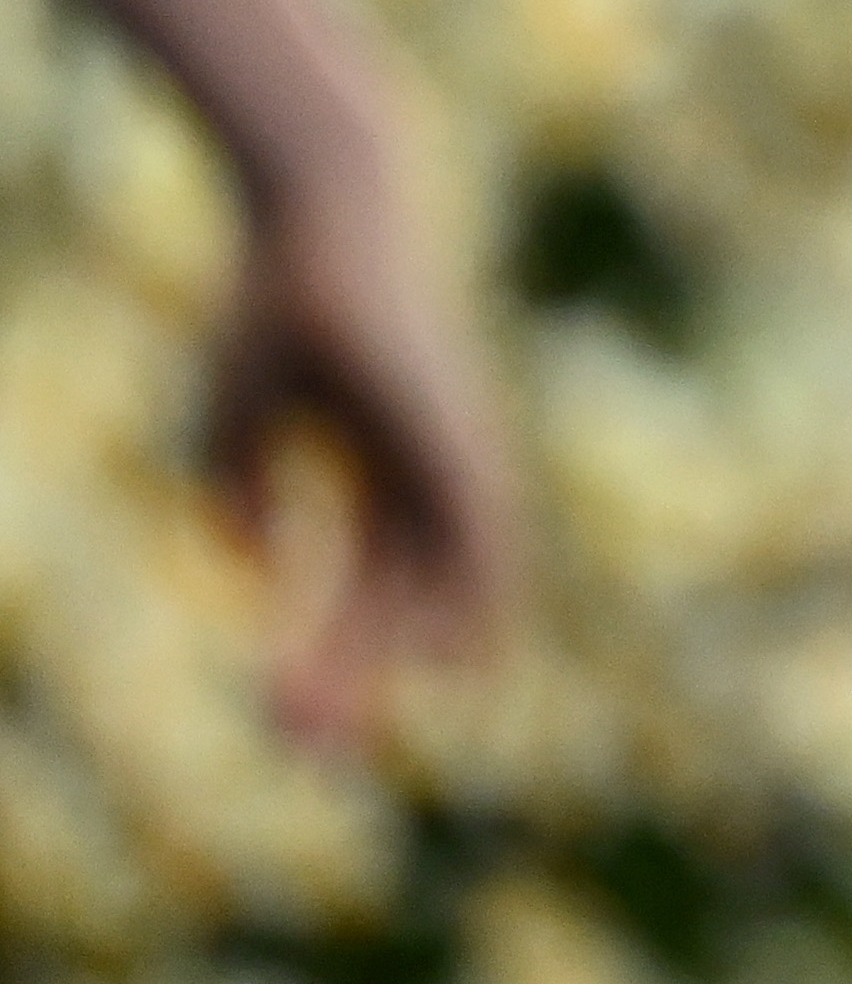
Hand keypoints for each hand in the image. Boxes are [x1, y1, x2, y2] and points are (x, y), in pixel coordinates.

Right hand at [201, 162, 517, 744]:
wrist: (319, 228)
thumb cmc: (276, 313)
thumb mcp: (235, 423)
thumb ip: (239, 495)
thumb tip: (250, 561)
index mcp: (378, 469)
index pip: (362, 588)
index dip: (327, 655)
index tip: (293, 722)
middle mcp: (426, 472)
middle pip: (400, 602)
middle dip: (354, 678)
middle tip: (315, 754)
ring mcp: (450, 456)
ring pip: (442, 583)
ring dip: (392, 658)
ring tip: (341, 727)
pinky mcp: (462, 436)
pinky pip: (484, 531)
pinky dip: (472, 595)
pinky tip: (452, 658)